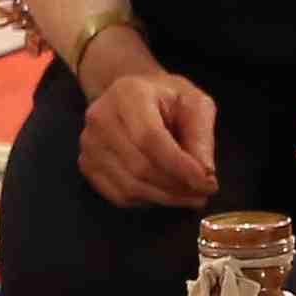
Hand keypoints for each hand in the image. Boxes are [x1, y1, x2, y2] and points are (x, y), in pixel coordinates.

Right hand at [73, 64, 221, 210]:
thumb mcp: (195, 104)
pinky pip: (119, 195)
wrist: (132, 94)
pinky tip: (166, 193)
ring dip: (166, 198)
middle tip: (204, 193)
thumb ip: (201, 136)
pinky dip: (148, 201)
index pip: (150, 138)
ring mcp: (89, 144)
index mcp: (128, 95)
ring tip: (191, 196)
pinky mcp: (87, 165)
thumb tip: (204, 174)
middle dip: (177, 186)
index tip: (208, 183)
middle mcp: (101, 119)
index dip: (179, 166)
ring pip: (129, 186)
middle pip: (140, 167)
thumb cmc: (167, 98)